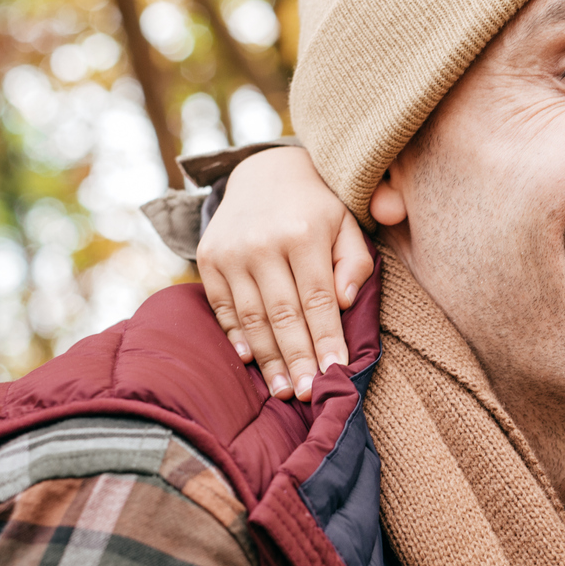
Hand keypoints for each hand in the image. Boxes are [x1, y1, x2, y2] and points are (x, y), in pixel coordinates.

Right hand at [197, 146, 373, 401]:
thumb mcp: (347, 223)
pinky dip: (236, 336)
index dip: (327, 338)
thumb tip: (346, 303)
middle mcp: (263, 243)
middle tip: (308, 393)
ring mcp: (231, 252)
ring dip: (268, 358)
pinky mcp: (209, 258)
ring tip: (283, 390)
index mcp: (303, 233)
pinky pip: (223, 306)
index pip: (318, 299)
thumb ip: (354, 262)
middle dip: (297, 358)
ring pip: (251, 316)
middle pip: (283, 314)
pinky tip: (251, 361)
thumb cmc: (316, 207)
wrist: (264, 172)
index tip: (336, 371)